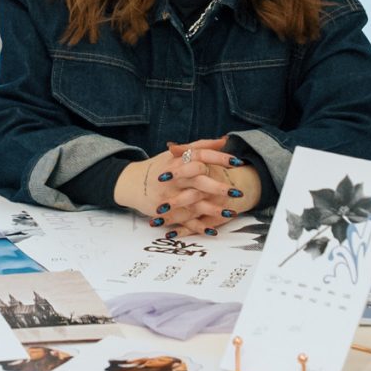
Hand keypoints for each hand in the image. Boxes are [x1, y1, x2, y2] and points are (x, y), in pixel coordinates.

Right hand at [120, 140, 261, 235]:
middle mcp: (174, 178)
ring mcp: (170, 195)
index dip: (219, 158)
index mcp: (178, 161)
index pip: (200, 156)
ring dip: (213, 209)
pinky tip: (213, 230)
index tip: (237, 162)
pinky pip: (185, 220)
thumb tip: (224, 140)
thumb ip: (201, 146)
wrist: (133, 183)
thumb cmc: (160, 166)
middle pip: (198, 180)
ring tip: (231, 213)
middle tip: (237, 192)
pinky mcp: (167, 211)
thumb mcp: (177, 153)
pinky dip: (198, 226)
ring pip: (194, 202)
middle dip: (218, 187)